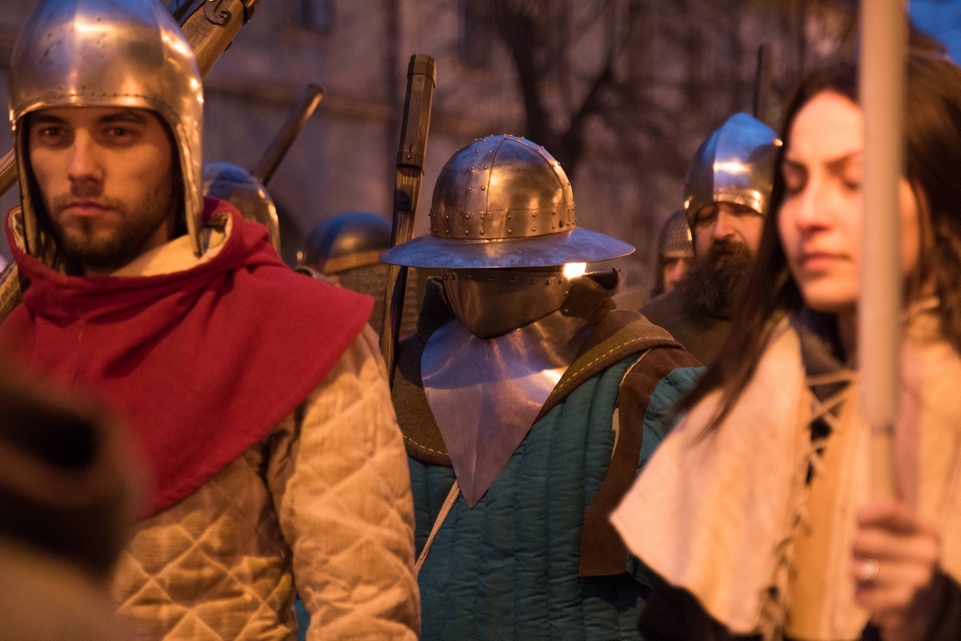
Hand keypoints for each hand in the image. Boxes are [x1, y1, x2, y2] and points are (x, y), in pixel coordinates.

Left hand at [852, 500, 943, 640]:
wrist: (923, 604)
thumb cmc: (901, 560)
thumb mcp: (901, 535)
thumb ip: (882, 519)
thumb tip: (862, 516)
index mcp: (927, 532)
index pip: (891, 511)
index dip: (868, 513)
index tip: (858, 519)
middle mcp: (928, 554)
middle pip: (866, 540)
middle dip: (855, 547)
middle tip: (858, 553)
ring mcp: (920, 580)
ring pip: (862, 569)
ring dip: (855, 571)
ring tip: (861, 573)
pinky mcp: (907, 603)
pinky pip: (868, 596)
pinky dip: (860, 595)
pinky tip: (861, 594)